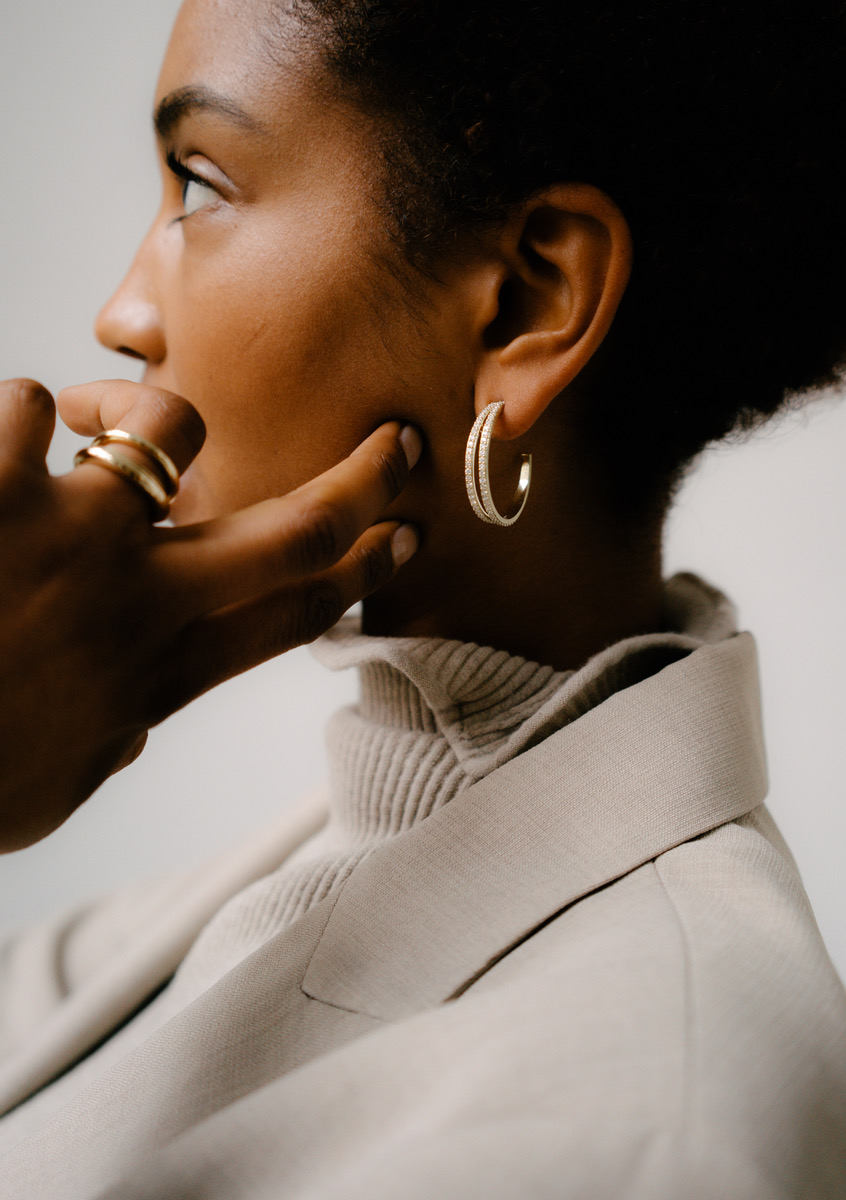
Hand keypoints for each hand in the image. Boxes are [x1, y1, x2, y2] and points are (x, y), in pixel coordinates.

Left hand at [0, 377, 420, 851]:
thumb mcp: (53, 790)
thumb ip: (110, 745)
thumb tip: (135, 725)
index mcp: (157, 674)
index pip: (293, 617)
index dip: (360, 573)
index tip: (399, 537)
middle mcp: (143, 599)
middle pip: (292, 530)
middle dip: (361, 482)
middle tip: (393, 445)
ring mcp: (77, 535)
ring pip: (168, 425)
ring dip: (133, 419)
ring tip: (91, 426)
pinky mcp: (2, 484)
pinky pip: (34, 403)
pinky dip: (18, 420)